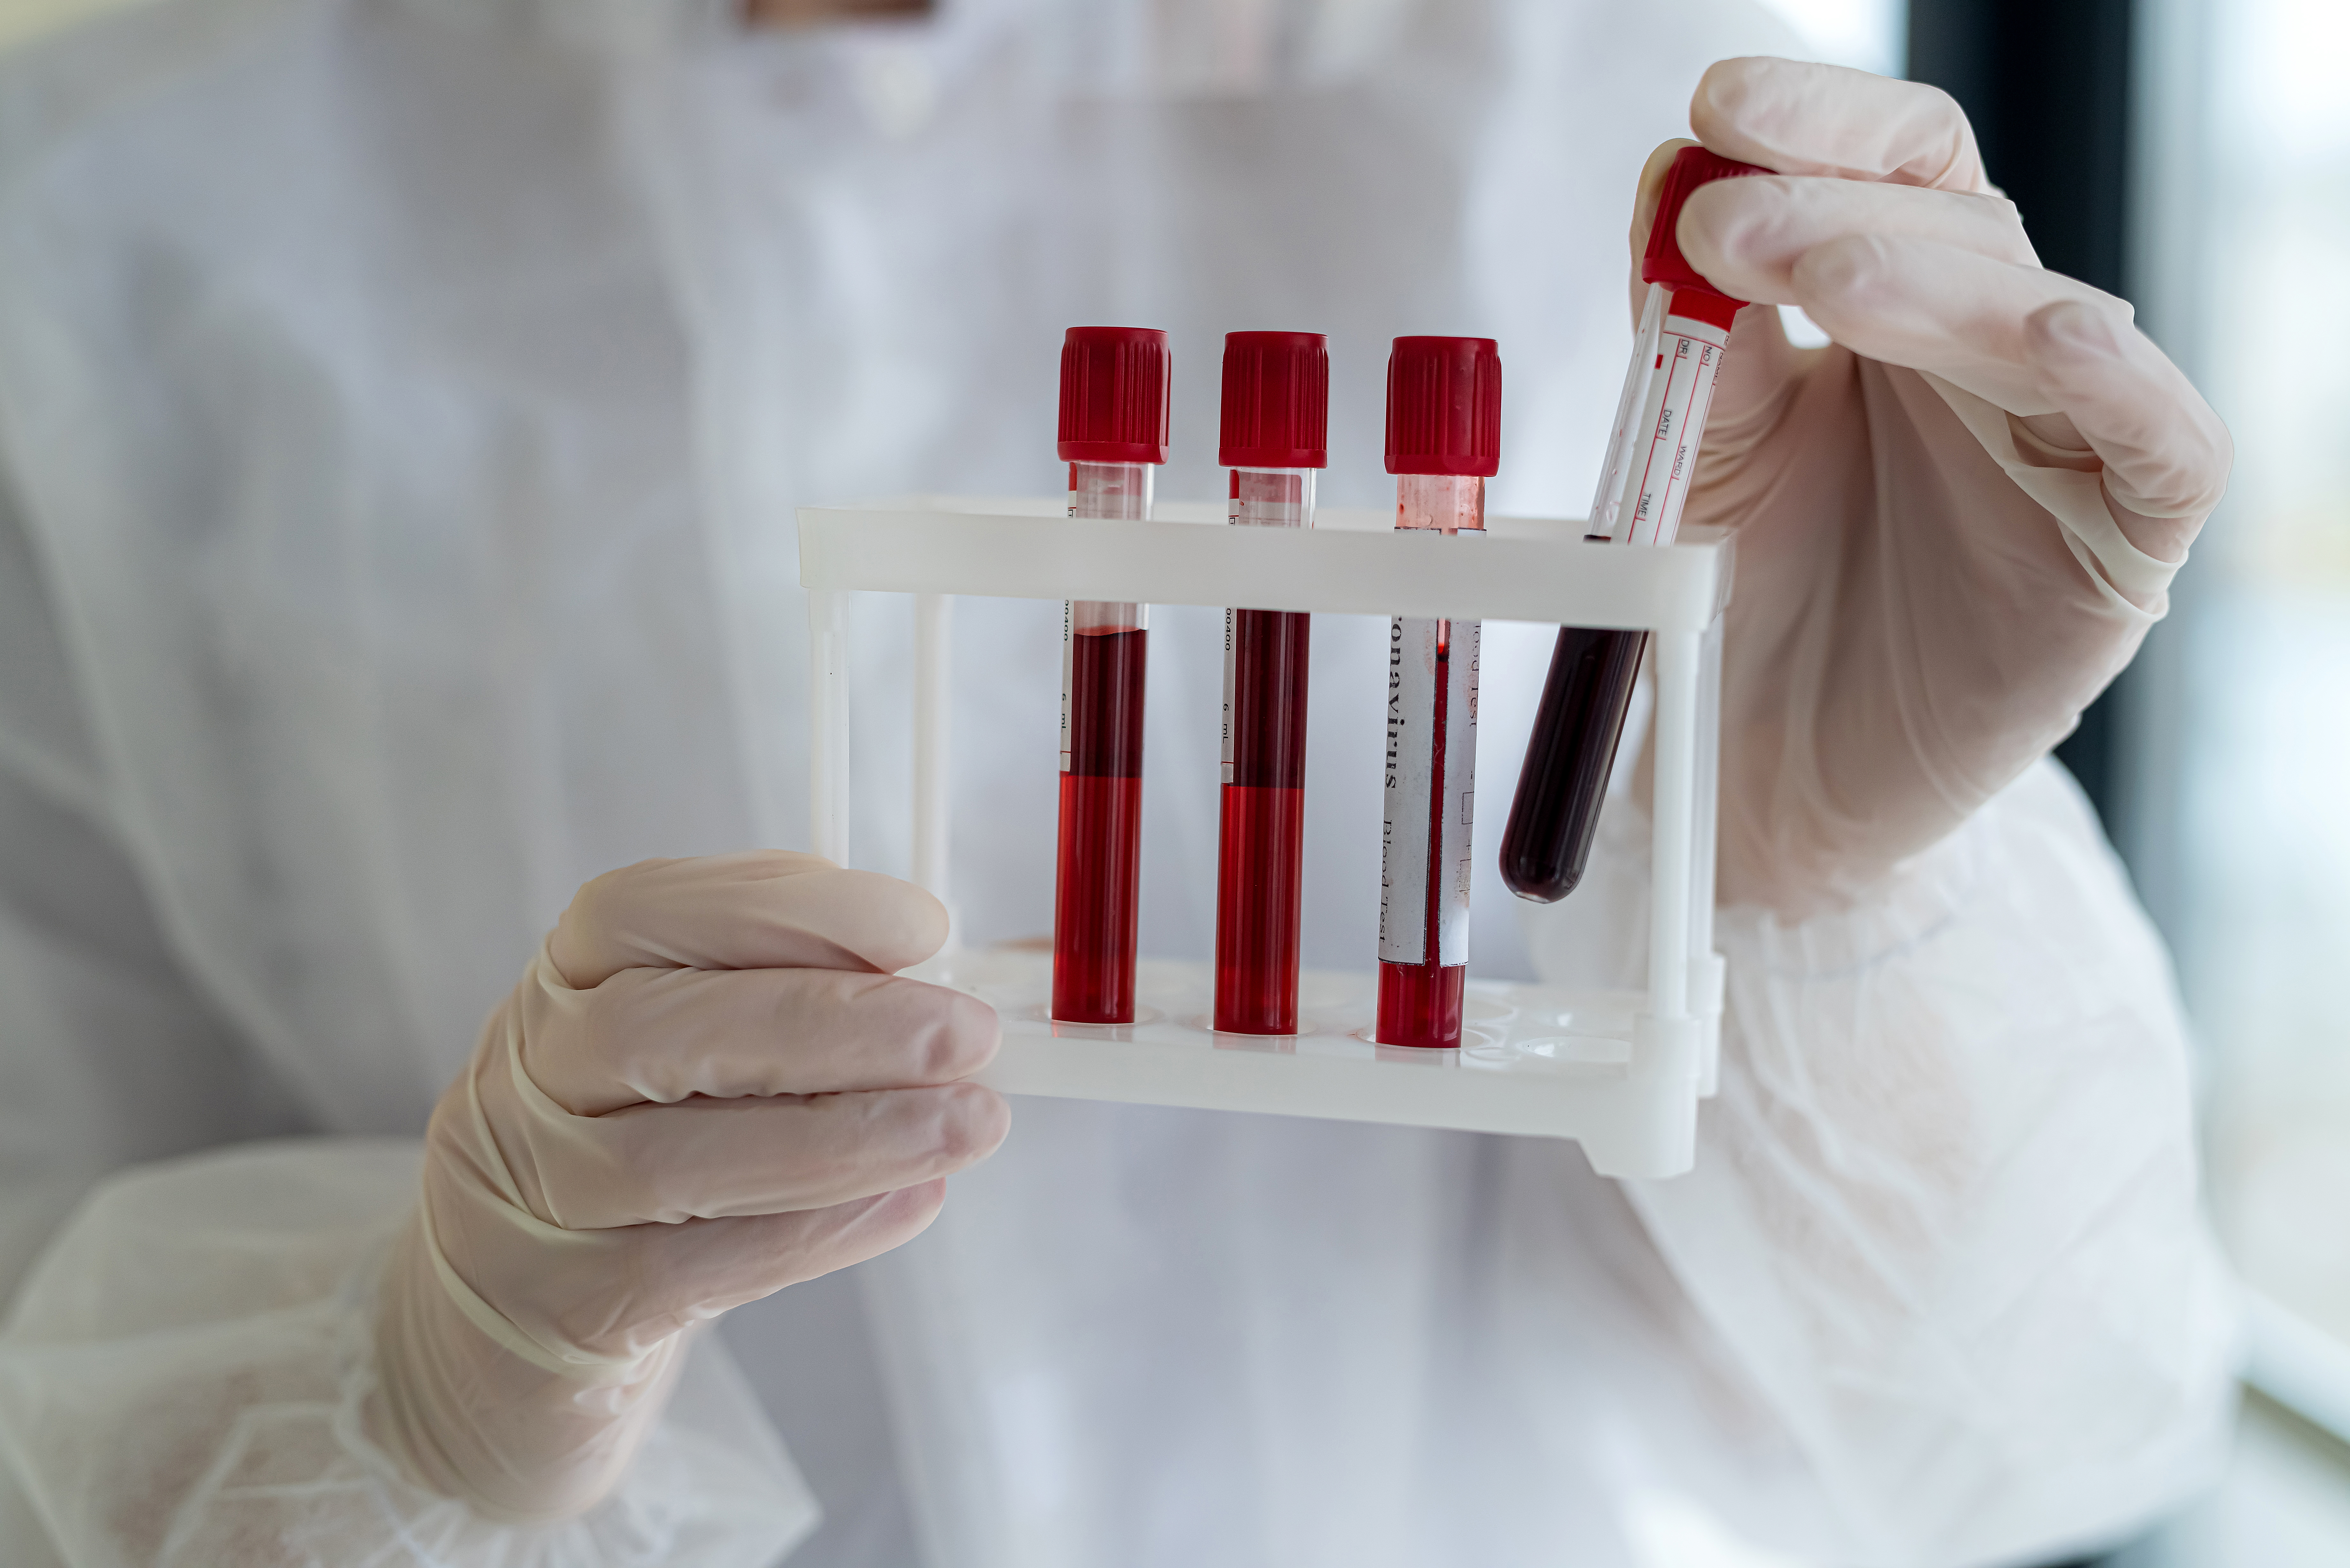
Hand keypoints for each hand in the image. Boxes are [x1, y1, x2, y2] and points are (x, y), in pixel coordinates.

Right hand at [368, 851, 1005, 1521]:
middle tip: (964, 1034)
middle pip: (662, 1030)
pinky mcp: (560, 1308)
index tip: (921, 927)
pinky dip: (816, 1233)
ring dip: (846, 1136)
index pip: (647, 911)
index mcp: (562, 981)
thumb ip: (794, 987)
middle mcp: (524, 1076)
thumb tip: (939, 958)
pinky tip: (912, 1201)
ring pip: (680, 1159)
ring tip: (969, 1122)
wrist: (494, 1331)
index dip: (789, 909)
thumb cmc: (629, 1151)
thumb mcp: (687, 1050)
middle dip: (831, 1023)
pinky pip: (695, 1269)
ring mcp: (527, 1198)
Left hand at [1641, 59, 2229, 911]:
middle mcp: (1990, 354)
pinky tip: (2059, 336)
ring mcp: (2067, 440)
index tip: (1717, 109)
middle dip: (1835, 209)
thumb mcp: (1699, 449)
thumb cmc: (1741, 605)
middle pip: (1953, 220)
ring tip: (1818, 278)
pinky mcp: (2123, 538)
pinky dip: (2114, 379)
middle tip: (1725, 220)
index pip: (1888, 168)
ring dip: (1928, 281)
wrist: (1763, 777)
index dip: (1817, 123)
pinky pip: (2158, 436)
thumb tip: (1672, 174)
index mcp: (1896, 312)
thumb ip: (1695, 326)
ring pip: (2034, 312)